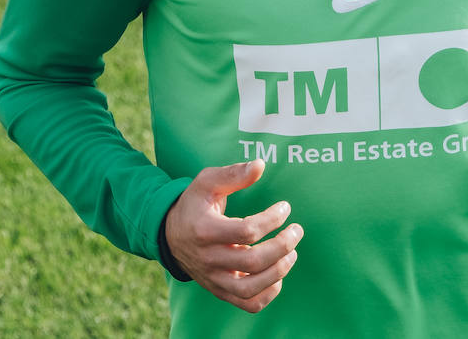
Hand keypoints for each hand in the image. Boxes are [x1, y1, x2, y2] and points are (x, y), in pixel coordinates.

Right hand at [163, 159, 302, 312]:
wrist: (170, 234)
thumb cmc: (194, 204)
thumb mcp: (207, 182)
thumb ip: (233, 174)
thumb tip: (261, 165)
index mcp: (204, 230)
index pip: (246, 231)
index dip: (271, 219)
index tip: (285, 207)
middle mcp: (207, 259)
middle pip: (252, 262)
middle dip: (282, 246)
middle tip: (297, 230)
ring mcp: (213, 278)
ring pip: (250, 289)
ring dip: (279, 272)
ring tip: (292, 253)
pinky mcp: (219, 290)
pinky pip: (247, 303)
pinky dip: (268, 294)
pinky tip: (278, 275)